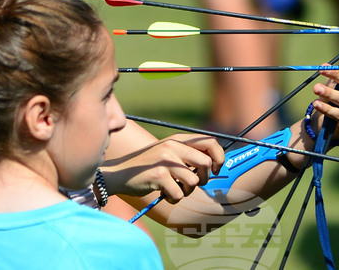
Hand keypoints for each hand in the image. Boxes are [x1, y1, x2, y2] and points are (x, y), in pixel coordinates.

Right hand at [101, 133, 223, 203]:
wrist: (118, 174)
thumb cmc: (147, 167)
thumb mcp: (167, 153)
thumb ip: (187, 155)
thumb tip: (214, 165)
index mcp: (178, 139)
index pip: (211, 142)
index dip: (219, 158)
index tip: (214, 170)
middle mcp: (173, 146)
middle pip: (206, 163)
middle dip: (204, 179)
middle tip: (191, 184)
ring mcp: (165, 160)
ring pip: (193, 182)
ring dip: (186, 191)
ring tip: (174, 189)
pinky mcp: (158, 175)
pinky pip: (178, 194)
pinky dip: (173, 199)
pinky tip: (164, 194)